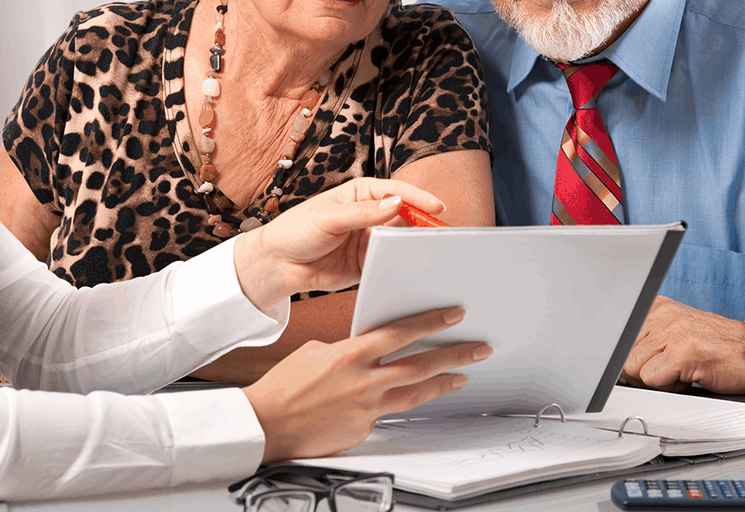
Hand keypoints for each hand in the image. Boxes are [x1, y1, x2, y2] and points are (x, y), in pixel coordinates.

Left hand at [233, 178, 444, 311]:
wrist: (278, 264)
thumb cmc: (296, 230)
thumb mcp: (328, 218)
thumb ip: (362, 213)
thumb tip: (396, 204)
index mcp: (359, 195)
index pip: (394, 192)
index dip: (417, 198)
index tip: (437, 207)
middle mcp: (368, 216)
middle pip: (403, 217)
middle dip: (421, 224)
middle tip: (441, 234)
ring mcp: (368, 240)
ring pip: (399, 241)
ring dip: (413, 246)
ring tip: (431, 253)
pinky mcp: (366, 264)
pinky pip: (388, 263)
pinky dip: (400, 265)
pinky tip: (412, 269)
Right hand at [243, 306, 490, 461]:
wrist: (267, 423)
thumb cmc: (285, 385)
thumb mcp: (316, 352)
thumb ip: (348, 350)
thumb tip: (367, 350)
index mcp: (349, 354)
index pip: (399, 334)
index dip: (430, 323)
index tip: (453, 315)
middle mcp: (363, 381)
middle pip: (420, 366)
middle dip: (453, 355)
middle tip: (478, 348)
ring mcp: (366, 408)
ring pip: (415, 394)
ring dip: (442, 383)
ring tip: (461, 376)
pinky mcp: (363, 429)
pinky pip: (388, 414)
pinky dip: (399, 404)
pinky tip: (408, 399)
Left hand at [620, 296, 744, 394]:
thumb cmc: (720, 349)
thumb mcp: (677, 335)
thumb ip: (648, 343)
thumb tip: (617, 366)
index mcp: (657, 307)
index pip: (619, 338)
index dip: (624, 360)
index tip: (630, 370)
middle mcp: (662, 314)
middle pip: (623, 355)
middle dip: (640, 373)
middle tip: (668, 373)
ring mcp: (673, 331)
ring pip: (633, 367)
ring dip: (655, 380)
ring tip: (680, 373)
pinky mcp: (683, 351)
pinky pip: (651, 379)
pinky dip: (667, 387)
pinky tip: (687, 378)